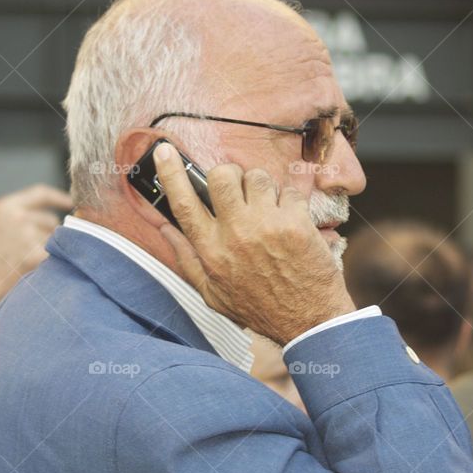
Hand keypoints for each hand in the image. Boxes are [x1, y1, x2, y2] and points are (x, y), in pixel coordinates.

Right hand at [0, 184, 72, 302]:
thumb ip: (20, 218)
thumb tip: (55, 221)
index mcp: (6, 207)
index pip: (40, 193)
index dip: (58, 197)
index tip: (71, 202)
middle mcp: (17, 217)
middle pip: (51, 221)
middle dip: (47, 235)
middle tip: (27, 253)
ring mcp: (27, 236)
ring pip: (55, 240)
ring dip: (48, 251)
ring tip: (24, 264)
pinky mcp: (35, 256)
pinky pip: (56, 257)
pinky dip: (51, 264)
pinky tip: (35, 272)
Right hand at [153, 142, 355, 344]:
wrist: (308, 321)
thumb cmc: (260, 309)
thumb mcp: (213, 294)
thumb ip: (187, 259)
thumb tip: (165, 228)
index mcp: (211, 251)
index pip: (183, 203)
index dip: (170, 173)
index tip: (164, 150)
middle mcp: (235, 234)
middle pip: (221, 175)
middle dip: (229, 174)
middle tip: (237, 188)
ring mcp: (267, 226)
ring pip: (257, 176)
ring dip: (262, 186)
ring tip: (268, 206)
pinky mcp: (296, 223)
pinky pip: (289, 190)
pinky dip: (291, 200)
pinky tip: (292, 220)